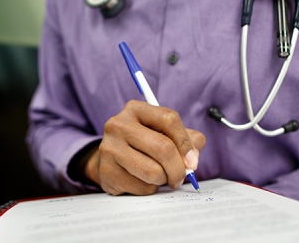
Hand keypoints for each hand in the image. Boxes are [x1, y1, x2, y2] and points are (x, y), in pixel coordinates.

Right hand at [85, 100, 205, 194]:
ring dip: (163, 179)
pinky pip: (141, 187)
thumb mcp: (166, 133)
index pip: (169, 119)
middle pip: (163, 147)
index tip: (192, 161)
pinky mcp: (106, 171)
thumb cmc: (144, 144)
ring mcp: (109, 148)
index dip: (185, 143)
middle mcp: (118, 125)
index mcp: (136, 109)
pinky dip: (149, 189)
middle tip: (180, 177)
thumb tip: (193, 159)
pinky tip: (143, 181)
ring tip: (160, 176)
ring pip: (152, 171)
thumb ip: (188, 139)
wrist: (112, 158)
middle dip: (178, 168)